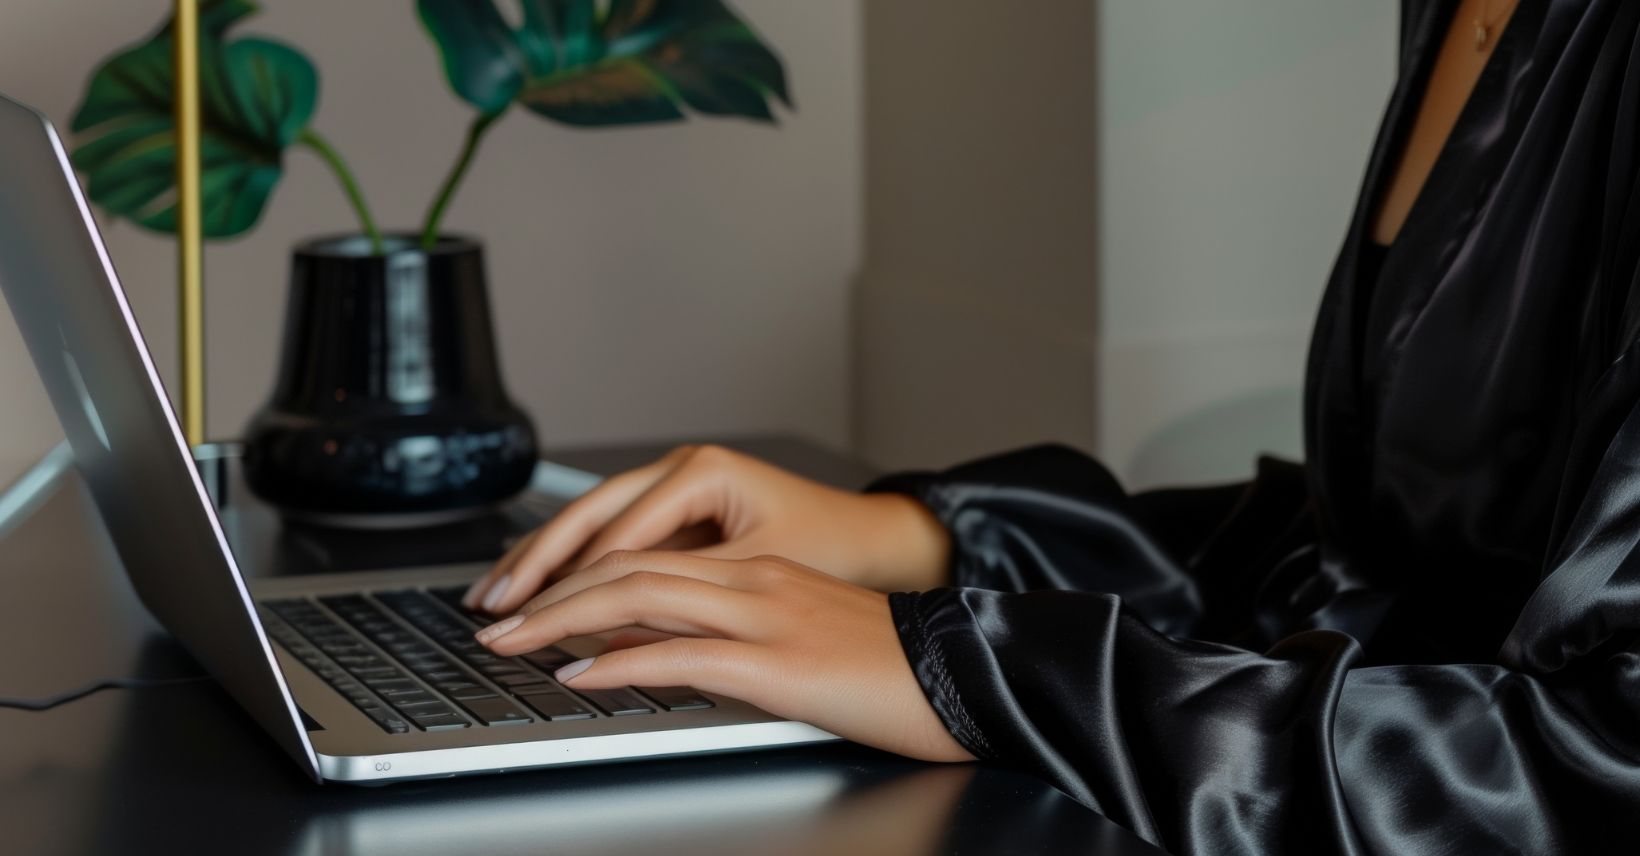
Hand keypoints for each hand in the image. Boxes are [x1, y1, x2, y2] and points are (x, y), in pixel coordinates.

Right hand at [464, 444, 950, 613]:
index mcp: (700, 472)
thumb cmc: (834, 549)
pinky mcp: (677, 513)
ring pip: (591, 525)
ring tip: (494, 597)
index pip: (616, 536)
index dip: (568, 583)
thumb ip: (684, 597)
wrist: (877, 541)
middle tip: (491, 607)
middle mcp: (681, 469)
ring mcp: (675, 487)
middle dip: (533, 565)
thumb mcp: (757, 573)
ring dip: (541, 562)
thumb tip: (613, 625)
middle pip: (587, 518)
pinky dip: (572, 564)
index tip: (531, 619)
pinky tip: (539, 589)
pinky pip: (611, 538)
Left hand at [473, 550, 975, 763]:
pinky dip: (619, 663)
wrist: (966, 674)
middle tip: (493, 616)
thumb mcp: (801, 633)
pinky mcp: (778, 663)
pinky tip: (579, 674)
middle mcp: (754, 581)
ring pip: (640, 598)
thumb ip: (727, 631)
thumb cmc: (891, 664)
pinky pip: (681, 655)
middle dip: (548, 590)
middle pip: (627, 567)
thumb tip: (648, 648)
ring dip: (563, 620)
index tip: (528, 598)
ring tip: (512, 640)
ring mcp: (765, 616)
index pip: (646, 556)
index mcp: (759, 570)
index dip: (576, 573)